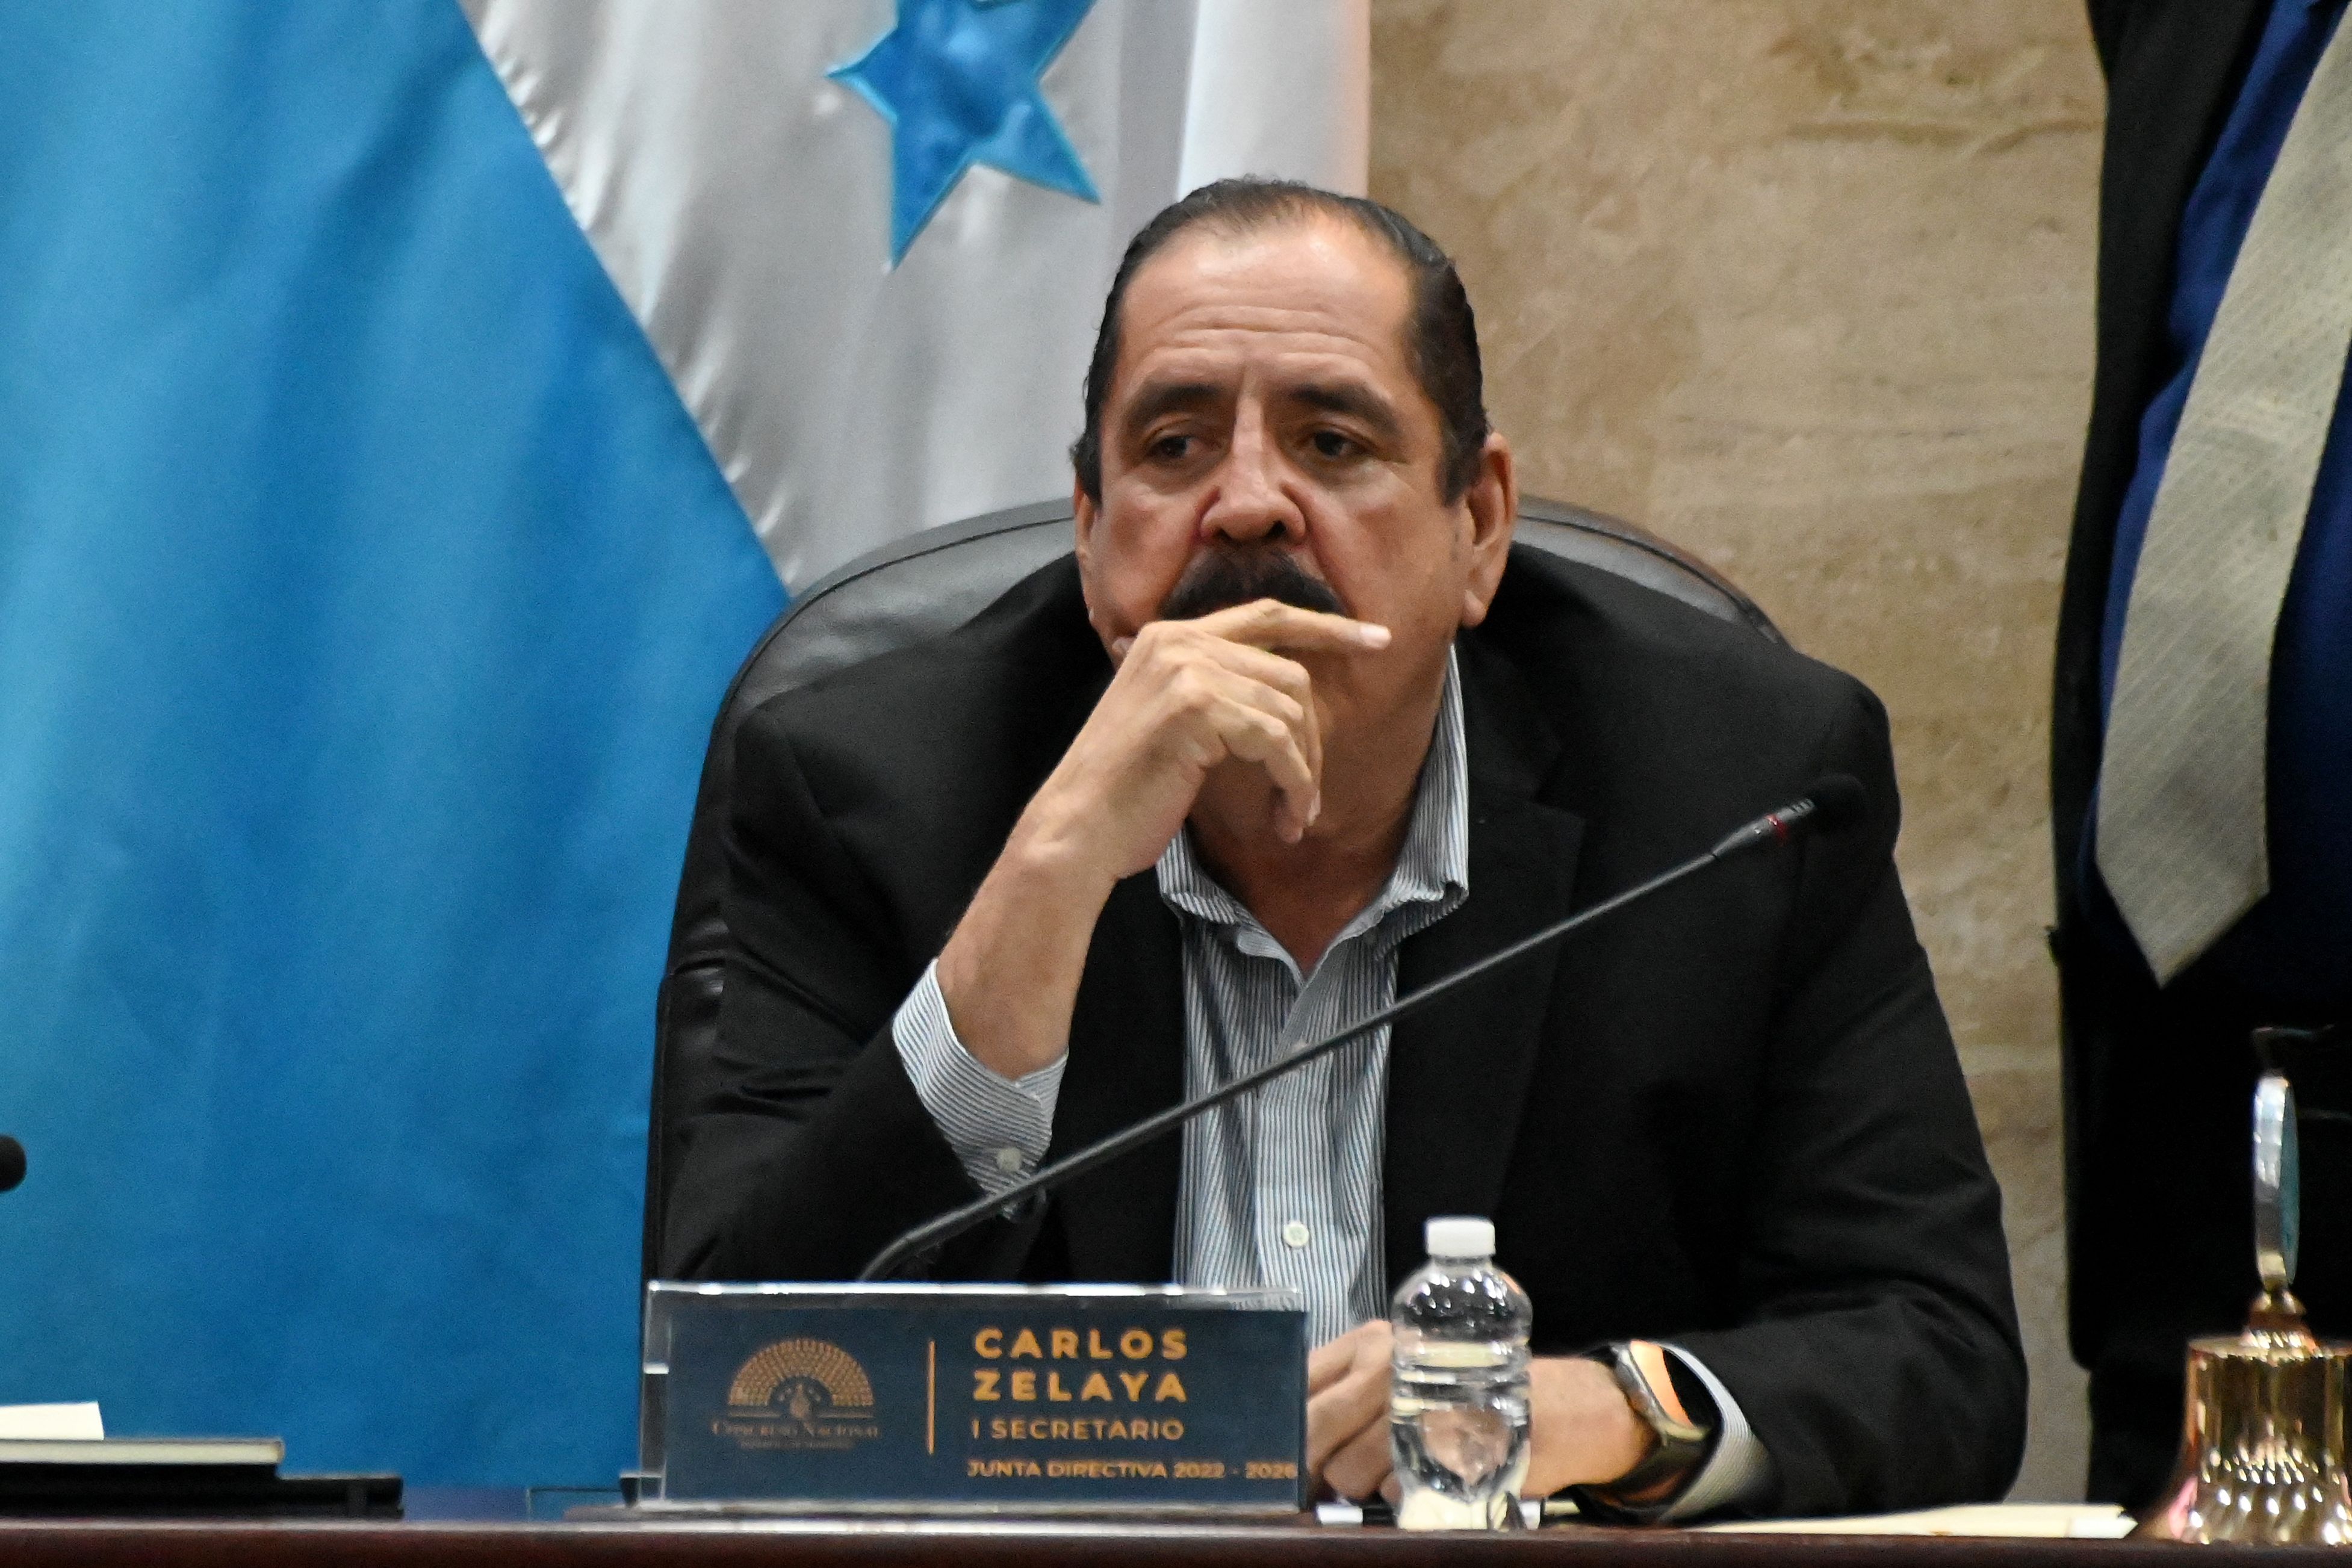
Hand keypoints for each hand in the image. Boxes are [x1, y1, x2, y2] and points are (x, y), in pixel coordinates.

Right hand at [1034, 599, 1390, 882]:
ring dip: (1303, 773)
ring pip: (1289, 711)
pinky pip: (1277, 741)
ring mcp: (1187, 669)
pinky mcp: (1196, 706)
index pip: (1267, 615)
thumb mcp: (1172, 724)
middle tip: (1311, 793)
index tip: (1376, 640)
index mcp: (1170, 637)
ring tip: (1294, 816)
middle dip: (1313, 739)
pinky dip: (1293, 784)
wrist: (1077, 828)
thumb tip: (1287, 701)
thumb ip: (1215, 694)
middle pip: (1289, 673)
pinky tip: (1285, 819)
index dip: (1328, 627)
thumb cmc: (1125, 792)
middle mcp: (1179, 641)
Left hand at [1303, 1326, 1654, 1504]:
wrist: (1558, 1408)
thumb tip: (1293, 1438)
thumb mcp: (1403, 1371)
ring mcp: (1417, 1405)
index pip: (1300, 1382)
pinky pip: (1394, 1491)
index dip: (1282, 1426)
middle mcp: (1390, 1365)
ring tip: (1389, 1474)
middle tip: (1319, 1484)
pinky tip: (1422, 1480)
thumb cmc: (1470, 1389)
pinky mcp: (1448, 1448)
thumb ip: (1349, 1394)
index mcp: (1371, 1343)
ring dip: (1358, 1488)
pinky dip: (1400, 1497)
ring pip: (1350, 1470)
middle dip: (1311, 1467)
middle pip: (1316, 1428)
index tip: (1277, 1456)